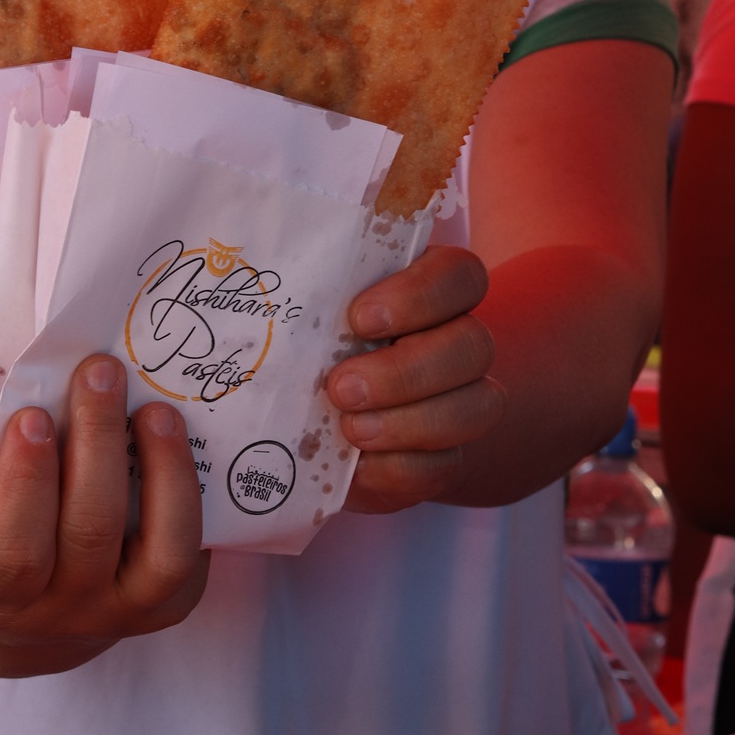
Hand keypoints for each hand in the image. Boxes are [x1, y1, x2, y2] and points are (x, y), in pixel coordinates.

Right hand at [0, 355, 208, 676]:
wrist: (22, 620)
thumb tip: (18, 369)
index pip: (14, 550)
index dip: (26, 482)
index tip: (31, 416)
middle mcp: (63, 609)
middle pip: (91, 530)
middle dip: (97, 442)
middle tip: (98, 372)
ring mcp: (121, 612)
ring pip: (161, 551)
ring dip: (163, 468)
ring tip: (156, 408)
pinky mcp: (167, 606)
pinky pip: (192, 554)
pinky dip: (191, 494)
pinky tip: (179, 441)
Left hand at [329, 245, 504, 512]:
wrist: (319, 420)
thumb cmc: (311, 342)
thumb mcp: (307, 306)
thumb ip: (303, 287)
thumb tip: (257, 266)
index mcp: (430, 289)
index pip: (459, 275)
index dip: (421, 294)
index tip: (360, 318)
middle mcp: (458, 339)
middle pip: (473, 344)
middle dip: (406, 370)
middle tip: (341, 386)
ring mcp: (462, 400)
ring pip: (477, 406)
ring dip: (410, 421)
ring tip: (349, 428)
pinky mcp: (446, 458)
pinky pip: (444, 465)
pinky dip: (399, 467)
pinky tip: (358, 464)